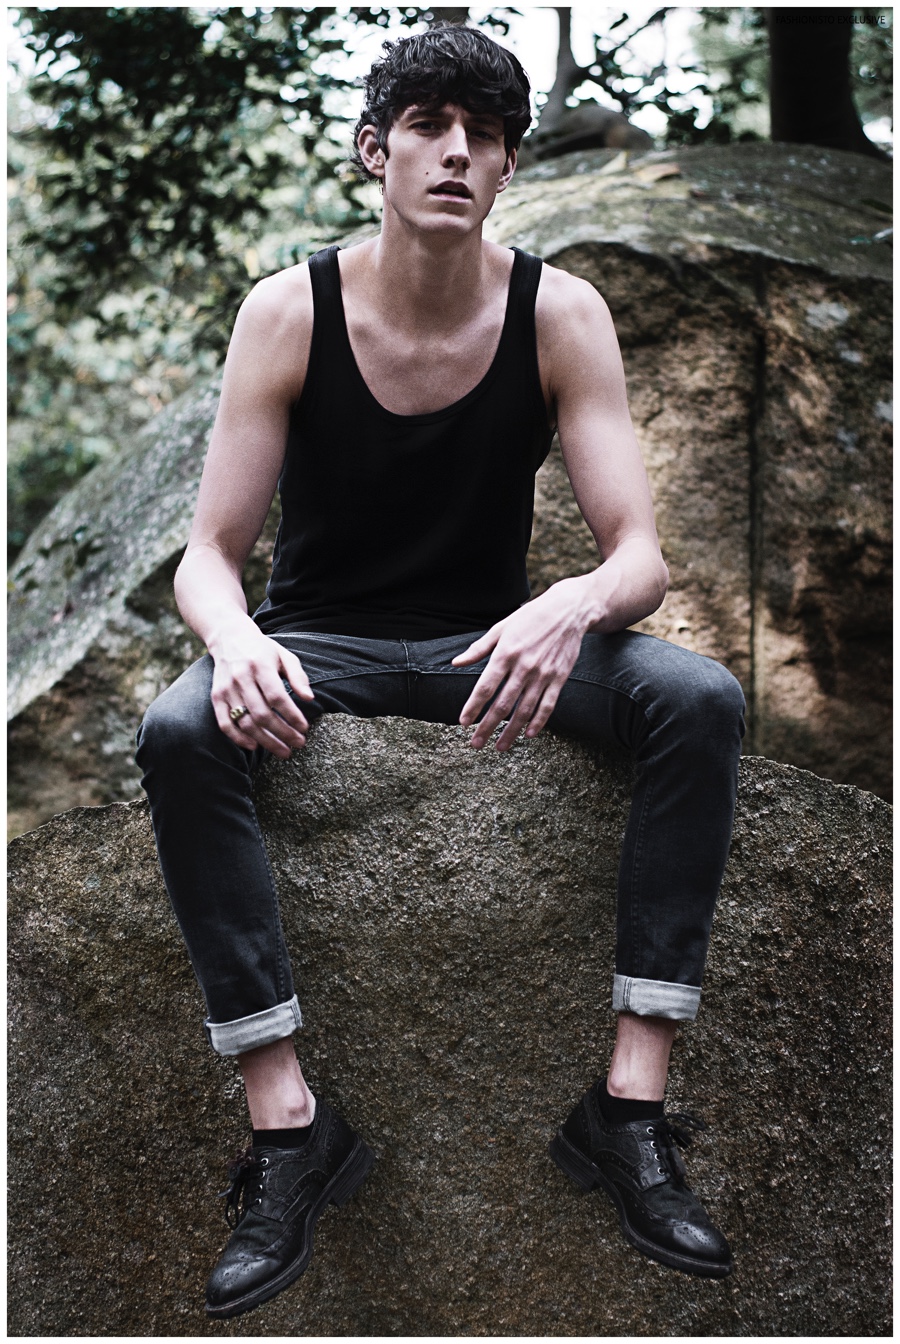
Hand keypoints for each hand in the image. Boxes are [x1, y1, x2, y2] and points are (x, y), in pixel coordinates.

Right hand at [208, 622, 314, 758]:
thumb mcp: (284, 656)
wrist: (229, 637)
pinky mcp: (216, 696)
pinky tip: (254, 746)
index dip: (292, 716)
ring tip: (284, 751)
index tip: (304, 728)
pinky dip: (238, 738)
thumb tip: (310, 699)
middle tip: (299, 743)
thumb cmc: (262, 649)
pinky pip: (225, 723)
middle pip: (262, 714)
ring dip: (266, 741)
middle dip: (283, 733)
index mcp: (260, 666)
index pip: (277, 697)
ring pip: (245, 722)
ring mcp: (226, 688)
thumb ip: (298, 677)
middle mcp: (241, 678)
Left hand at [452, 576, 597, 750]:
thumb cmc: (530, 618)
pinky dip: (538, 722)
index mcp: (506, 653)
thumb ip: (479, 648)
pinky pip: (548, 705)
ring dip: (511, 732)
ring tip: (499, 747)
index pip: (485, 687)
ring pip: (524, 710)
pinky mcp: (559, 678)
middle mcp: (524, 667)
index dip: (473, 707)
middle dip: (487, 727)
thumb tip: (456, 663)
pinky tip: (528, 734)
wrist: (568, 611)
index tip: (464, 722)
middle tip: (476, 744)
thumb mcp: (501, 628)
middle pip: (502, 704)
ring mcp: (543, 675)